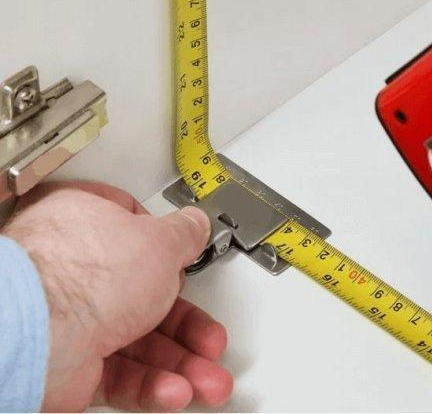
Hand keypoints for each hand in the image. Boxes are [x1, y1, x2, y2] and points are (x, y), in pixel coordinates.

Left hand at [2, 181, 232, 410]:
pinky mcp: (71, 363)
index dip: (169, 251)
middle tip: (210, 339)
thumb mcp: (160, 242)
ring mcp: (73, 317)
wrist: (39, 332)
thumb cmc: (86, 274)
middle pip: (147, 296)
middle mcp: (77, 269)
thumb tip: (195, 226)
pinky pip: (120, 373)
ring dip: (179, 362)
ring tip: (208, 380)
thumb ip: (183, 235)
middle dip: (188, 325)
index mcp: (89, 222)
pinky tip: (176, 390)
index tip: (191, 262)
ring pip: (138, 340)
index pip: (136, 232)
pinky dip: (152, 383)